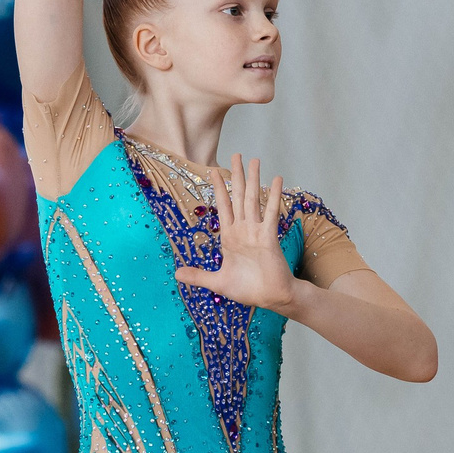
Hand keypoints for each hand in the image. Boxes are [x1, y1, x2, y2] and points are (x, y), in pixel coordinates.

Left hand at [171, 156, 300, 313]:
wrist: (271, 298)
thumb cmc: (248, 290)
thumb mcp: (217, 282)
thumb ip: (198, 276)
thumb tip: (177, 274)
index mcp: (230, 237)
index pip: (223, 207)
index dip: (219, 189)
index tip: (214, 171)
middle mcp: (243, 229)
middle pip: (238, 196)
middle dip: (237, 175)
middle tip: (237, 154)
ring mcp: (257, 231)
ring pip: (253, 199)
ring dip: (253, 179)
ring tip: (254, 160)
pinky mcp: (269, 236)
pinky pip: (271, 212)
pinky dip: (274, 196)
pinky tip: (277, 179)